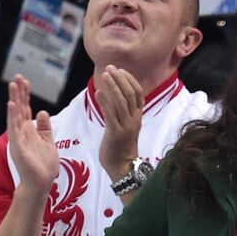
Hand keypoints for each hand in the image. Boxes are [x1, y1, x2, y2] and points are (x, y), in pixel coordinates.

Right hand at [6, 75, 58, 195]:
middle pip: (20, 108)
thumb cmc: (44, 165)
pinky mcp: (17, 146)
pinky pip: (13, 129)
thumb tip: (42, 112)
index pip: (26, 108)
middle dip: (19, 92)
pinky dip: (12, 116)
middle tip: (17, 76)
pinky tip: (11, 105)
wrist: (41, 183)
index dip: (25, 94)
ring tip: (12, 86)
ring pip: (15, 115)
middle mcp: (21, 132)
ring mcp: (18, 138)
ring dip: (14, 100)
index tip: (25, 80)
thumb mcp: (48, 142)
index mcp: (29, 130)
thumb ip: (45, 128)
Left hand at [96, 65, 144, 182]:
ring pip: (121, 101)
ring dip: (112, 86)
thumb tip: (113, 96)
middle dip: (119, 78)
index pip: (138, 93)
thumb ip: (122, 112)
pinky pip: (111, 114)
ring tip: (104, 75)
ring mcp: (126, 126)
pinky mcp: (115, 133)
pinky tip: (98, 92)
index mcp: (137, 117)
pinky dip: (105, 101)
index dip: (129, 79)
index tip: (119, 69)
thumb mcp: (125, 126)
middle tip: (109, 68)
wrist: (122, 168)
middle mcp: (134, 120)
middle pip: (130, 93)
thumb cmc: (121, 147)